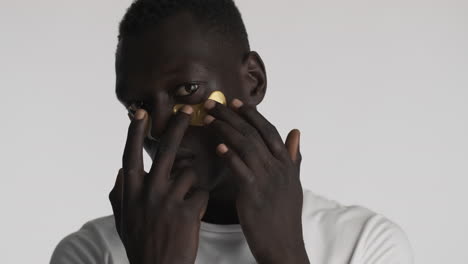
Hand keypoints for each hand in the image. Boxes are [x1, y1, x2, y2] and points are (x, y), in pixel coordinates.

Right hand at [109, 106, 208, 263]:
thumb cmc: (141, 245)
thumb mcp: (122, 221)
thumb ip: (118, 195)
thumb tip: (119, 172)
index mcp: (131, 193)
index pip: (131, 155)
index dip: (135, 133)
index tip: (140, 113)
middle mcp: (148, 193)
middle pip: (165, 151)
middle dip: (176, 127)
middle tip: (185, 110)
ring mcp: (168, 201)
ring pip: (189, 174)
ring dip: (190, 185)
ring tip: (184, 205)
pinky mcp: (188, 212)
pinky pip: (202, 193)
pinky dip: (201, 202)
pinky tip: (193, 216)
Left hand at [203, 99, 308, 263]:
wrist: (284, 245)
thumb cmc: (285, 216)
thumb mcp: (294, 183)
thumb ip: (293, 157)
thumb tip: (296, 132)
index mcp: (287, 164)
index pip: (269, 131)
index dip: (252, 115)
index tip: (236, 102)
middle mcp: (278, 168)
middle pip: (253, 133)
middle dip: (231, 115)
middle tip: (212, 103)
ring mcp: (267, 180)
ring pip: (246, 146)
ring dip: (225, 130)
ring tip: (208, 119)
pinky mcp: (253, 193)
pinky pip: (240, 169)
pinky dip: (229, 155)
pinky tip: (217, 146)